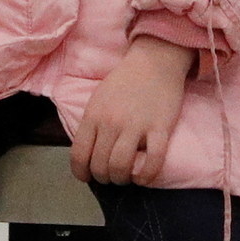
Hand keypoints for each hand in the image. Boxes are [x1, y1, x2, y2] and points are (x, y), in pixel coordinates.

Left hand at [69, 36, 194, 186]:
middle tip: (111, 175)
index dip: (81, 173)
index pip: (79, 155)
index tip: (88, 176)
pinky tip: (143, 176)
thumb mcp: (98, 99)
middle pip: (100, 166)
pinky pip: (152, 162)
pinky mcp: (160, 129)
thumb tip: (87, 153)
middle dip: (104, 177)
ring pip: (121, 167)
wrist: (155, 61)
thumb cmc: (125, 81)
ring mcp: (136, 126)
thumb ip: (91, 125)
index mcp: (93, 116)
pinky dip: (146, 176)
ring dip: (121, 179)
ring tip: (126, 176)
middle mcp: (111, 123)